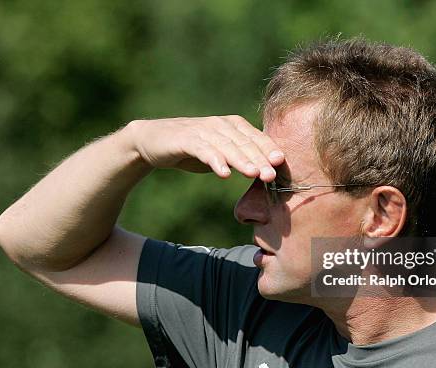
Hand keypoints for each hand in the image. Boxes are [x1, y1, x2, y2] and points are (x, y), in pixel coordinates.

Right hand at [125, 116, 284, 180]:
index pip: (255, 137)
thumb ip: (240, 158)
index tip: (282, 163)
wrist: (154, 141)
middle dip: (259, 158)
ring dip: (241, 160)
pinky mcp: (185, 139)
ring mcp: (202, 130)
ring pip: (227, 146)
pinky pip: (203, 150)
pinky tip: (224, 173)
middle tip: (272, 174)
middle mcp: (220, 124)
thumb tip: (266, 171)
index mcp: (232, 125)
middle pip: (244, 142)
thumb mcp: (220, 153)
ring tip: (254, 174)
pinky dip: (214, 161)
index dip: (268, 149)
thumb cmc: (193, 148)